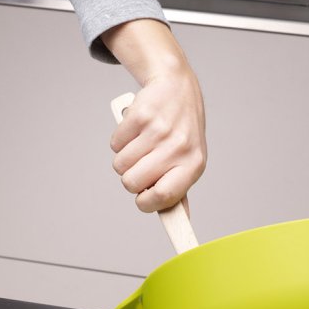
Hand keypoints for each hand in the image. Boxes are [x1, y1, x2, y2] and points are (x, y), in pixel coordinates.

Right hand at [103, 19, 206, 212]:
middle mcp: (179, 148)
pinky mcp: (140, 115)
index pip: (164, 197)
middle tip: (142, 165)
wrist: (177, 87)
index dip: (146, 202)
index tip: (142, 199)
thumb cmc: (182, 132)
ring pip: (120, 165)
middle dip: (131, 179)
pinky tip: (135, 131)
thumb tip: (179, 222)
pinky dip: (120, 140)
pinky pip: (115, 144)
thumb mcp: (189, 161)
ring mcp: (159, 130)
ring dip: (124, 159)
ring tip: (140, 146)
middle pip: (132, 183)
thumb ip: (180, 190)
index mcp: (193, 166)